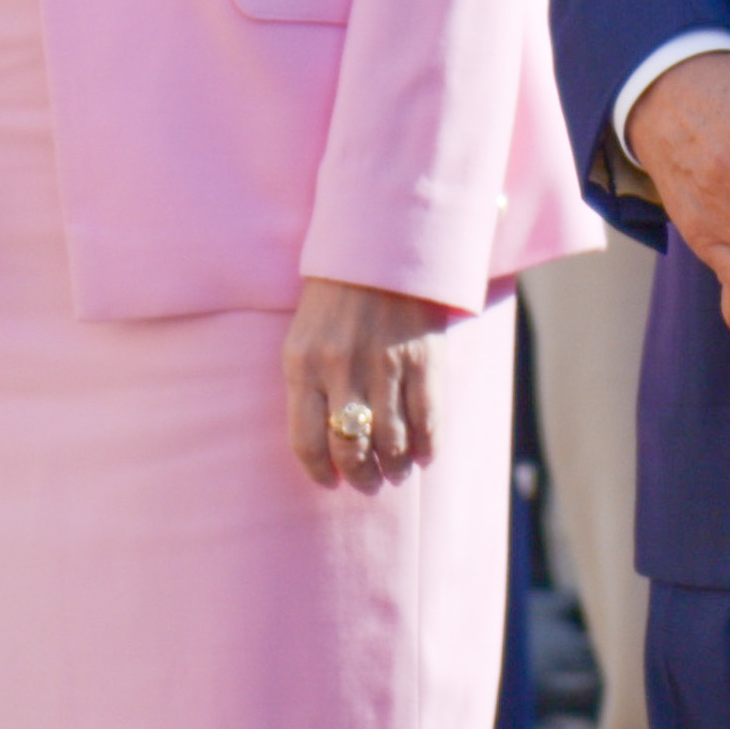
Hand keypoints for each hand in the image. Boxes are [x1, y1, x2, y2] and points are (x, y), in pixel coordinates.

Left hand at [288, 276, 460, 491]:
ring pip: (390, 443)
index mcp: (302, 364)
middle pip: (349, 449)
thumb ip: (309, 384)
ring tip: (396, 471)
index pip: (305, 440)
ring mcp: (384, 366)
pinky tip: (424, 454)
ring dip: (395, 467)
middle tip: (369, 483)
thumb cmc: (337, 294)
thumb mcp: (305, 336)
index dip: (318, 471)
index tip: (329, 481)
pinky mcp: (423, 360)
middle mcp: (340, 370)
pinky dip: (427, 447)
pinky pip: (427, 421)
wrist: (382, 245)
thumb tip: (325, 441)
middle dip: (360, 477)